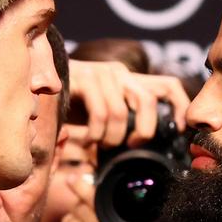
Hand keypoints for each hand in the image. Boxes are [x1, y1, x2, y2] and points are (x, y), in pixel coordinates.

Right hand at [66, 60, 190, 148]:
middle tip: (132, 145)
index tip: (182, 130)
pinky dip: (96, 134)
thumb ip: (121, 122)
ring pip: (120, 112)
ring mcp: (102, 74)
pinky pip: (100, 113)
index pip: (168, 85)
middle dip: (143, 130)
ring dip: (111, 137)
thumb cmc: (74, 105)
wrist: (39, 84)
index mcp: (130, 80)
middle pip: (147, 100)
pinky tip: (89, 141)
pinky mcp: (84, 79)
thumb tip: (138, 148)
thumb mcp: (103, 112)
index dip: (180, 106)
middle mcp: (120, 73)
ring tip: (102, 145)